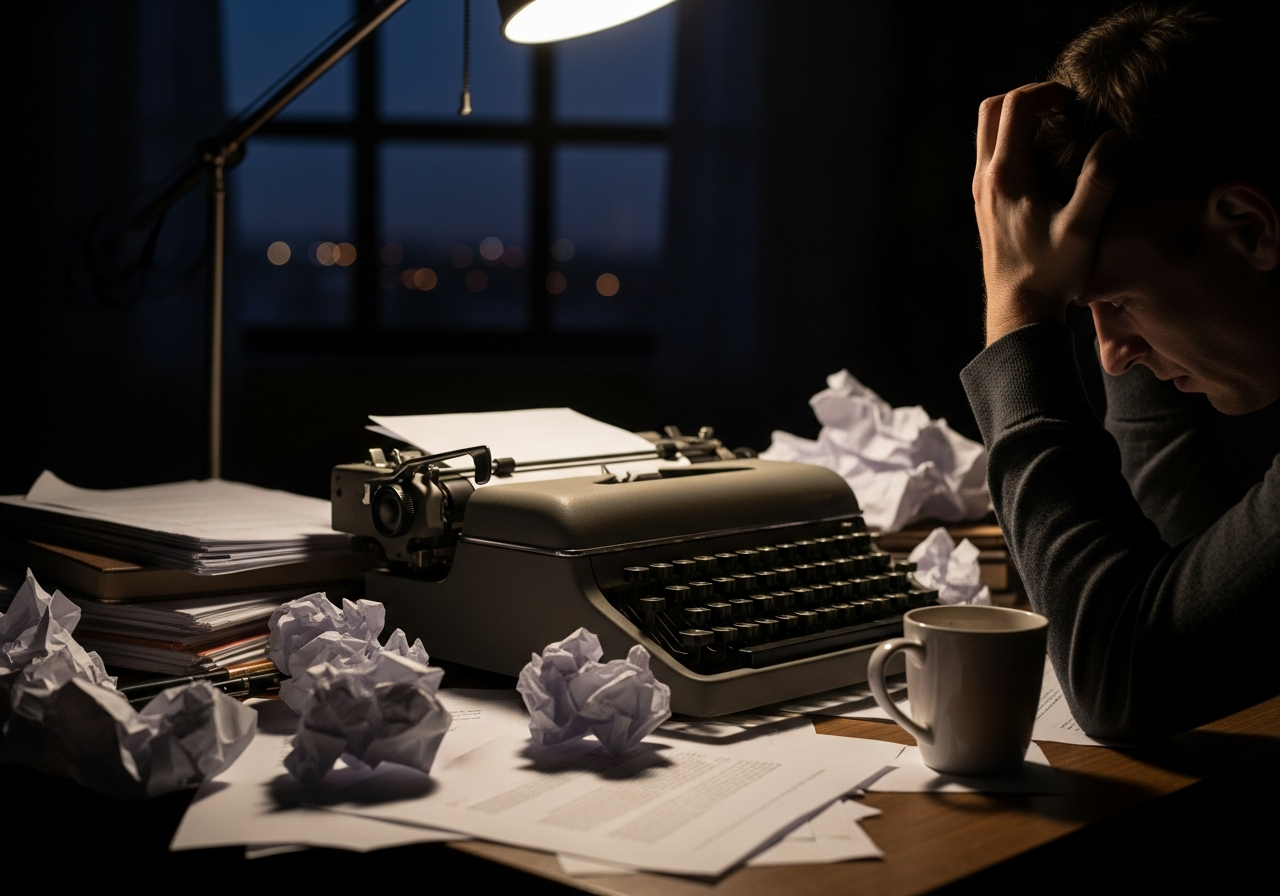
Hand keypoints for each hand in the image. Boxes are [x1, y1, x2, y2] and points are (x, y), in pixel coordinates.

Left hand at [973, 82, 1121, 345]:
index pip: (1014, 106)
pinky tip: (1047, 160)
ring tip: (1057, 129)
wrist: (1018, 310)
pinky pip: (992, 154)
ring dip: (1018, 119)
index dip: (1046, 92)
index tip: (1075, 102)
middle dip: (1027, 97)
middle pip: (991, 110)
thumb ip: (1099, 180)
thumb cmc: (1050, 272)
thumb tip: (1114, 138)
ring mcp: (981, 190)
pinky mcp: (985, 203)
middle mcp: (985, 178)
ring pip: (987, 132)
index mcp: (1006, 175)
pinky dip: (1014, 140)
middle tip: (1063, 108)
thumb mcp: (1082, 227)